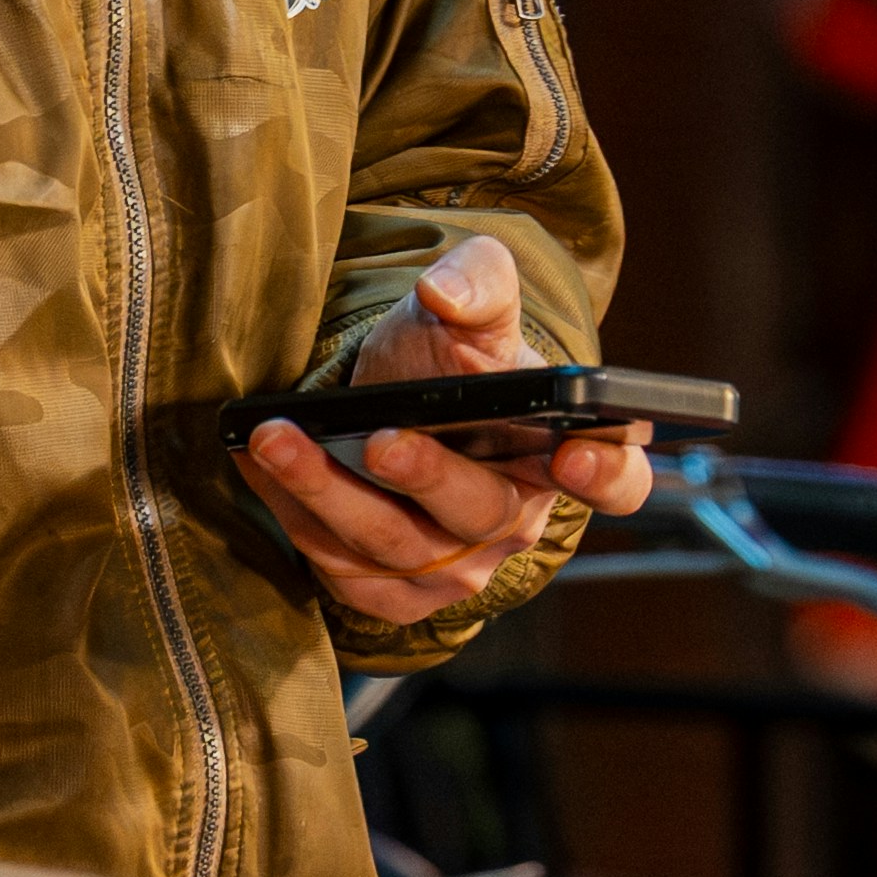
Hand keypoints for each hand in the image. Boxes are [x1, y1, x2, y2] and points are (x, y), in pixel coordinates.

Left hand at [237, 237, 652, 629]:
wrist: (395, 404)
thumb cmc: (451, 360)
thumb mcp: (472, 307)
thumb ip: (478, 282)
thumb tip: (447, 291)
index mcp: (562, 455)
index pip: (616, 481)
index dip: (603, 472)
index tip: (573, 453)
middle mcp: (514, 523)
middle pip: (478, 513)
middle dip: (425, 475)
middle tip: (379, 437)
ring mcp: (453, 568)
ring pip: (394, 545)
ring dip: (327, 492)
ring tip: (274, 437)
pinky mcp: (391, 594)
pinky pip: (341, 568)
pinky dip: (296, 515)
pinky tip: (260, 465)